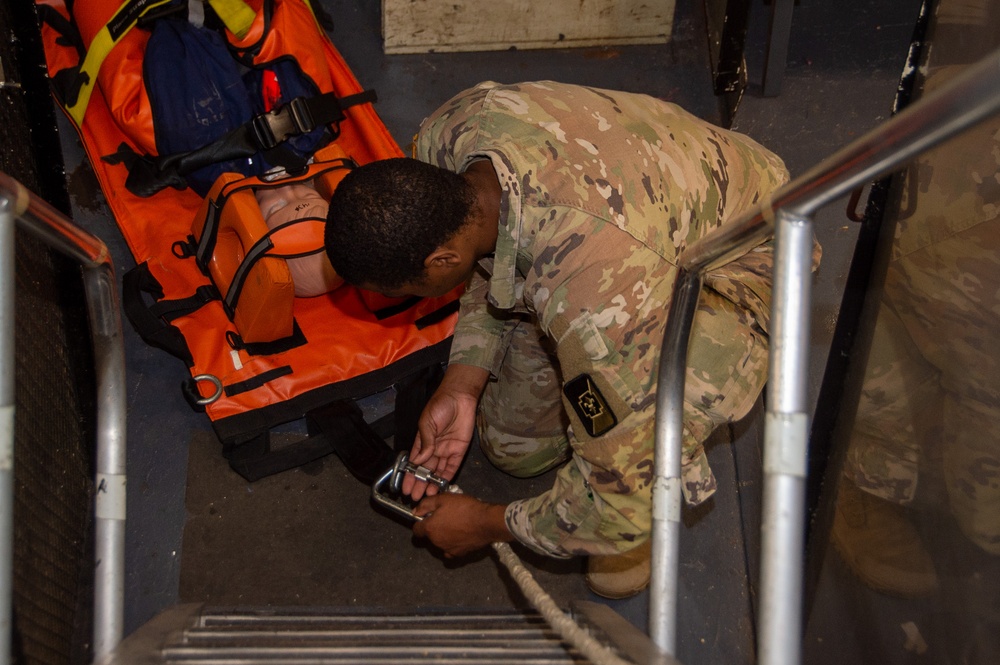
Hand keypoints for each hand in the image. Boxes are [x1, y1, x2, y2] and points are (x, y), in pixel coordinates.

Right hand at [403, 364, 488, 500]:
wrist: (460, 397)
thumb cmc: (440, 405)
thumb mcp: (427, 422)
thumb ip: (425, 442)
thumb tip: (418, 460)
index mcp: (422, 441)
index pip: (414, 462)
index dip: (409, 475)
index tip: (404, 487)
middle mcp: (433, 449)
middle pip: (425, 470)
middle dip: (419, 483)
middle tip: (415, 497)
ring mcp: (446, 450)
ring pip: (437, 471)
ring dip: (432, 483)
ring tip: (427, 495)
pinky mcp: (459, 451)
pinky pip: (452, 467)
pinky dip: (447, 477)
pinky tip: (441, 486)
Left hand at [412, 493, 510, 557]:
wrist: (486, 522)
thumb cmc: (464, 508)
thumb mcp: (444, 499)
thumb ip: (426, 505)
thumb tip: (415, 512)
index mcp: (430, 528)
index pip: (417, 529)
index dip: (420, 522)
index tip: (428, 516)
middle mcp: (435, 542)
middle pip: (429, 536)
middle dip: (434, 528)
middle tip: (446, 517)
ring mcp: (447, 550)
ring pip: (440, 543)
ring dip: (443, 537)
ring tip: (456, 526)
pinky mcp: (459, 554)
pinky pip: (450, 551)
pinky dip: (452, 545)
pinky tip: (460, 537)